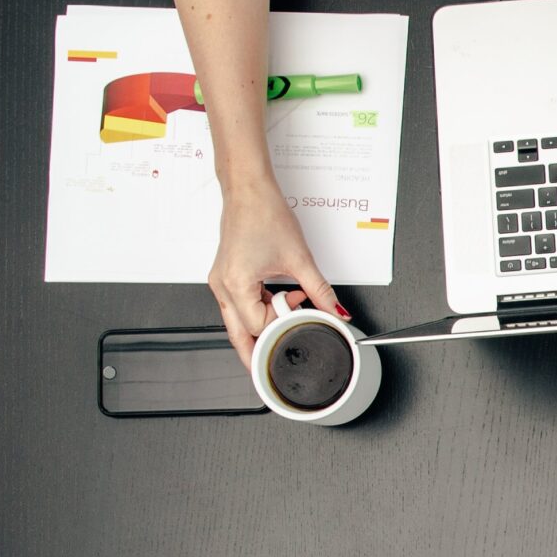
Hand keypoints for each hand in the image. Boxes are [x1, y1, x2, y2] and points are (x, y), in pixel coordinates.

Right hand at [209, 176, 344, 364]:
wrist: (248, 190)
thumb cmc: (263, 214)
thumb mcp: (299, 258)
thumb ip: (320, 291)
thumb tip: (335, 310)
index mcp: (235, 284)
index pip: (260, 326)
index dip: (283, 325)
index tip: (301, 317)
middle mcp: (222, 285)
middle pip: (238, 334)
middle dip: (257, 351)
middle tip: (273, 367)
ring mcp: (221, 281)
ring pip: (237, 321)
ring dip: (262, 323)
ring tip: (287, 309)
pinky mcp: (225, 275)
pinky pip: (238, 304)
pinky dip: (257, 308)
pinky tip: (276, 300)